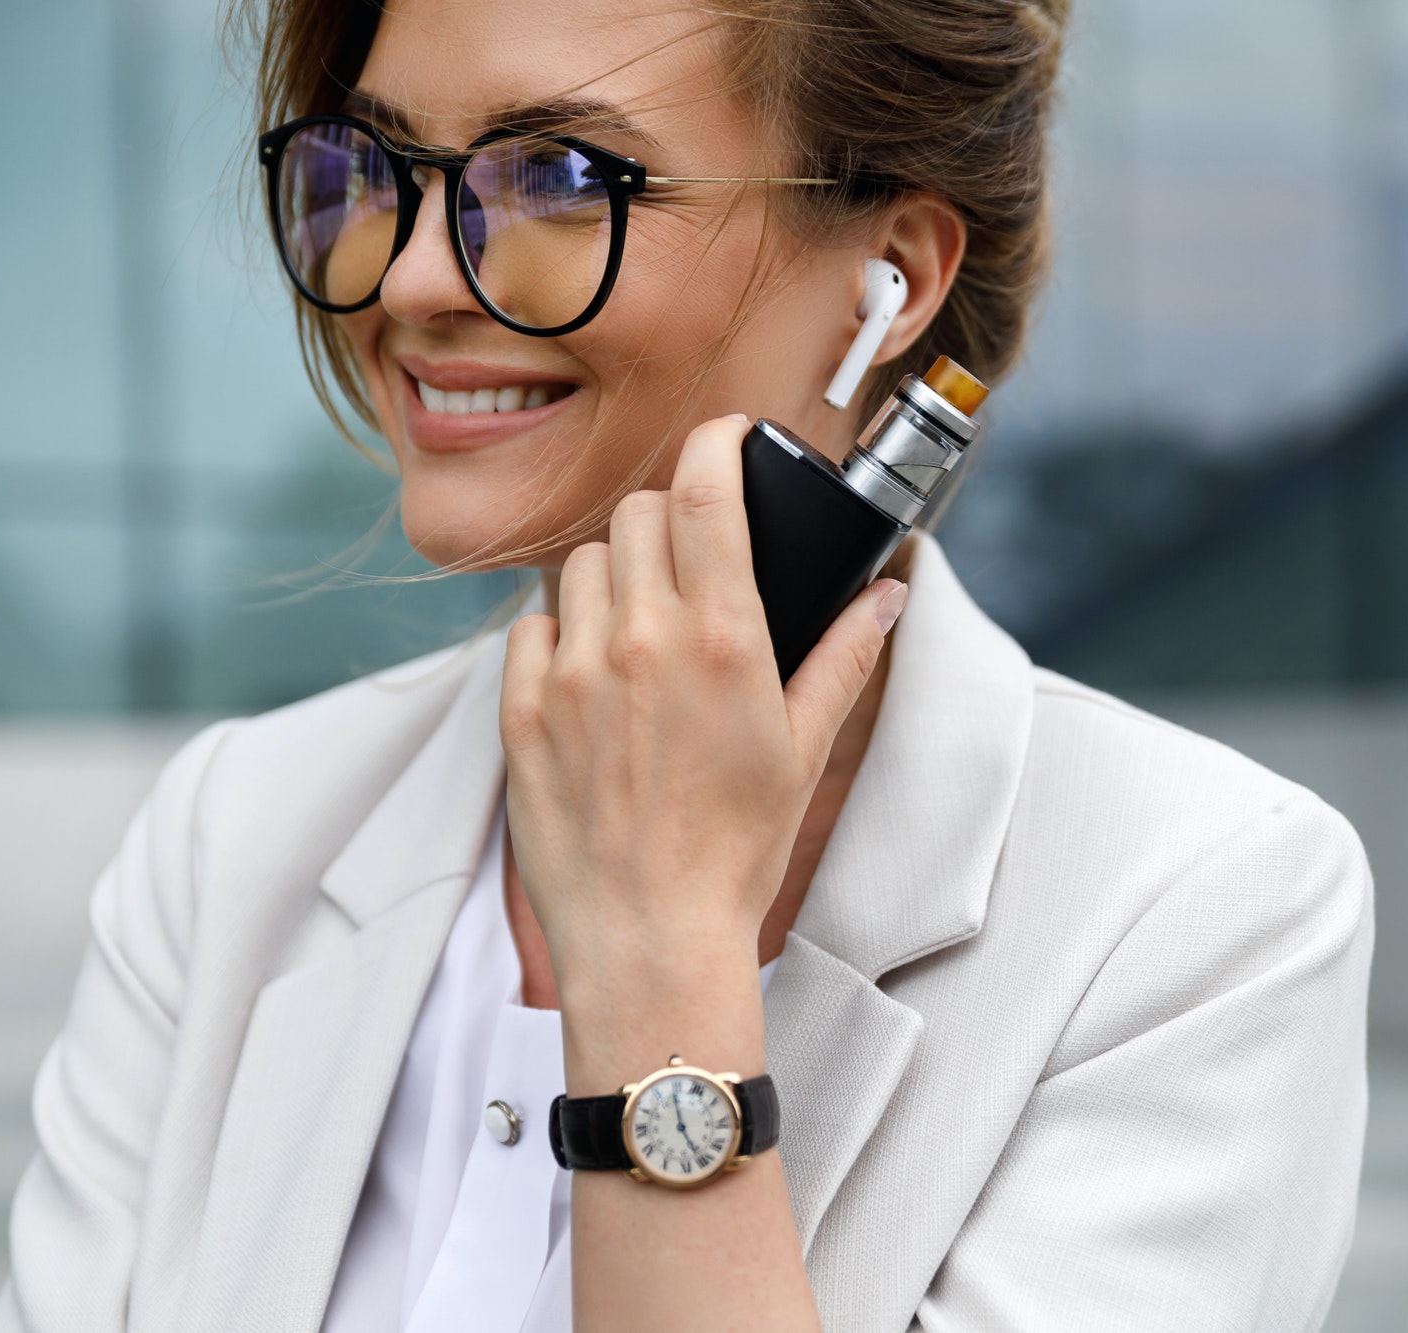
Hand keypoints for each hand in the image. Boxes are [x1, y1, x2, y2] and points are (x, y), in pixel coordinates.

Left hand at [499, 415, 905, 1088]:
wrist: (649, 937)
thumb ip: (844, 658)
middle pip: (639, 512)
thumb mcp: (804, 750)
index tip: (726, 439)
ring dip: (615, 572)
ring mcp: (573, 673)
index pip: (705, 492)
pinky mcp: (521, 710)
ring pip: (582, 562)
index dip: (715, 444)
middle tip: (692, 556)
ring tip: (641, 624)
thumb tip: (886, 597)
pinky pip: (532, 626)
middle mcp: (641, 640)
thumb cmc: (736, 850)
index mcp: (723, 640)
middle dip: (669, 516)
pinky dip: (563, 631)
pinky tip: (593, 675)